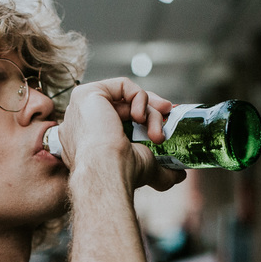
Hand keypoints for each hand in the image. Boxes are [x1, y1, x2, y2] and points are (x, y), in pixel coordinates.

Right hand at [57, 78, 186, 192]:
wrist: (106, 170)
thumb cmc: (119, 174)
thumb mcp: (144, 168)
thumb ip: (161, 171)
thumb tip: (179, 176)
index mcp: (89, 141)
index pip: (119, 122)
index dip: (143, 121)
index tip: (163, 128)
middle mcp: (81, 124)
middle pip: (124, 108)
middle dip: (151, 113)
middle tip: (167, 120)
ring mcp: (81, 108)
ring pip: (125, 98)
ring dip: (149, 111)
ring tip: (156, 132)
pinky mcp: (86, 94)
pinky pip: (122, 86)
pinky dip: (139, 97)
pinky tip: (140, 117)